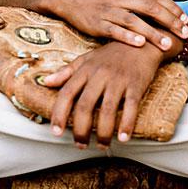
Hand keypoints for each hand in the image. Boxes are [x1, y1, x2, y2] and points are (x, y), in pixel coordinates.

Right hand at [41, 0, 187, 52]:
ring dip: (153, 33)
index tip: (185, 19)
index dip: (172, 8)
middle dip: (170, 22)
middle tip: (184, 33)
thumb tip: (155, 3)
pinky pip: (114, 30)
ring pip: (135, 21)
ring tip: (167, 44)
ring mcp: (107, 10)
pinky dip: (128, 36)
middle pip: (151, 8)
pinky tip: (140, 44)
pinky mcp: (96, 23)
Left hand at [44, 41, 163, 147]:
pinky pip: (131, 107)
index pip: (67, 93)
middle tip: (80, 144)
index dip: (59, 113)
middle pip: (85, 105)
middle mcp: (100, 74)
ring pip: (107, 110)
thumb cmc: (111, 54)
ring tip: (102, 145)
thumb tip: (46, 82)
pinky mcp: (136, 84)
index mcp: (85, 70)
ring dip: (103, 132)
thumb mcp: (87, 59)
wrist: (141, 43)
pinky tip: (123, 138)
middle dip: (80, 129)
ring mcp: (118, 79)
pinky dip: (126, 124)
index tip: (55, 132)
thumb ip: (66, 72)